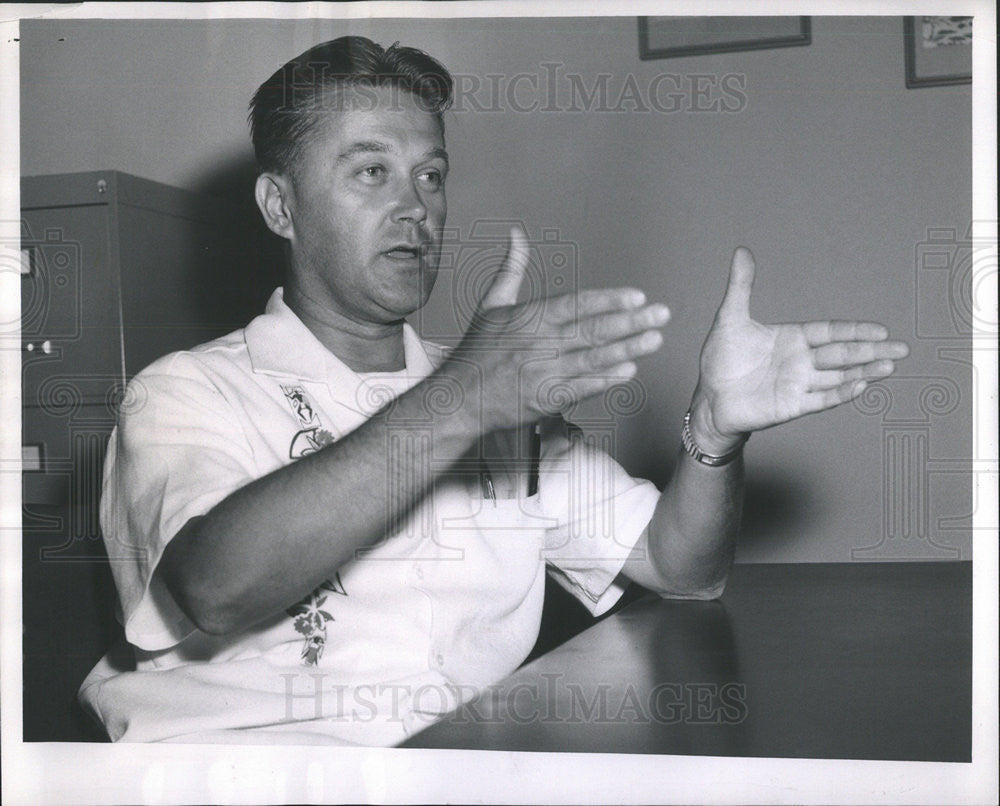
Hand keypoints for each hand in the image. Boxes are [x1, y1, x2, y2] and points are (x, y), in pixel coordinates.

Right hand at [444, 226, 669, 433]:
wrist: (459, 397)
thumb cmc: (478, 351)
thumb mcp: (492, 304)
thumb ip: (512, 268)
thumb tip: (516, 234)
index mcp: (530, 317)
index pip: (577, 304)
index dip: (609, 300)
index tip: (637, 296)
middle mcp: (540, 343)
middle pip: (592, 330)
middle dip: (631, 322)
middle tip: (660, 315)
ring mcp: (544, 371)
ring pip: (593, 358)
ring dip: (627, 349)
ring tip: (654, 340)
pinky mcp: (546, 398)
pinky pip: (582, 388)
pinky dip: (606, 380)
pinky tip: (629, 371)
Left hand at [690, 247, 908, 453]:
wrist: (710, 398)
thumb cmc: (721, 361)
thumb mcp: (730, 318)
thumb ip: (741, 285)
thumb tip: (741, 251)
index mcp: (792, 339)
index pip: (830, 332)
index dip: (855, 331)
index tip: (881, 329)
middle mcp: (801, 362)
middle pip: (842, 354)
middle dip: (872, 350)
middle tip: (902, 348)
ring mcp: (798, 384)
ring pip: (838, 376)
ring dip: (864, 371)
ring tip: (890, 366)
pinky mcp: (790, 405)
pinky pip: (820, 399)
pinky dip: (840, 393)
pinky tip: (861, 386)